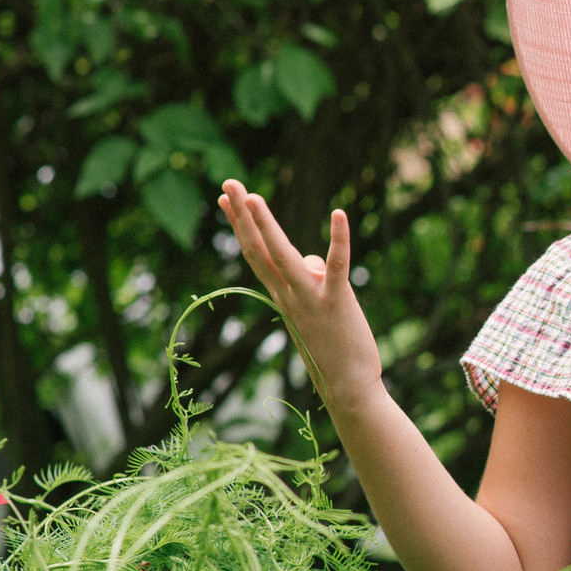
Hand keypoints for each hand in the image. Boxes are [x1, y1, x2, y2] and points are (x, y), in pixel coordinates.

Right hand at [218, 182, 383, 409]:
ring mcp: (310, 300)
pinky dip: (339, 239)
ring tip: (253, 197)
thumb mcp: (317, 308)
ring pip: (283, 258)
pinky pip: (337, 266)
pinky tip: (339, 213)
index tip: (223, 199)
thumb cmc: (334, 348)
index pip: (255, 254)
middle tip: (227, 183)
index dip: (239, 225)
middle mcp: (288, 296)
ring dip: (266, 226)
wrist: (348, 388)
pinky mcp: (337, 303)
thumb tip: (316, 259)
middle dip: (242, 215)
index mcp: (282, 296)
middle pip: (259, 250)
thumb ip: (312, 280)